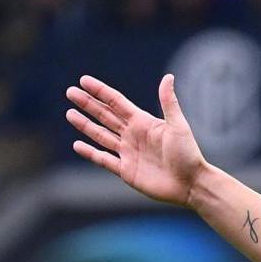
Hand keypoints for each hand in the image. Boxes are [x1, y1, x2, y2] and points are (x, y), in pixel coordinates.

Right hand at [65, 73, 206, 206]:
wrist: (191, 184)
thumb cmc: (188, 154)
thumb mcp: (178, 126)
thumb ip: (169, 102)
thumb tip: (168, 77)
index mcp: (143, 122)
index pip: (116, 102)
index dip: (100, 91)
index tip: (84, 80)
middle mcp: (133, 135)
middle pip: (105, 116)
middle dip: (88, 104)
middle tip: (70, 92)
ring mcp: (128, 153)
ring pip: (101, 135)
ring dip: (85, 125)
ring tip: (70, 114)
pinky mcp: (126, 171)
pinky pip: (104, 160)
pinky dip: (90, 153)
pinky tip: (77, 145)